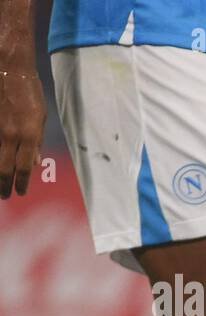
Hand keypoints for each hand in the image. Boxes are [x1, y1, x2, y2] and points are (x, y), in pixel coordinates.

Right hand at [0, 68, 45, 198]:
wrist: (9, 70)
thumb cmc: (30, 92)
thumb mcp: (41, 118)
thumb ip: (36, 142)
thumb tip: (35, 163)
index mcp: (29, 135)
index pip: (24, 167)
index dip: (22, 183)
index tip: (20, 192)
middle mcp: (11, 135)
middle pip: (6, 167)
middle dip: (5, 184)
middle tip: (5, 196)